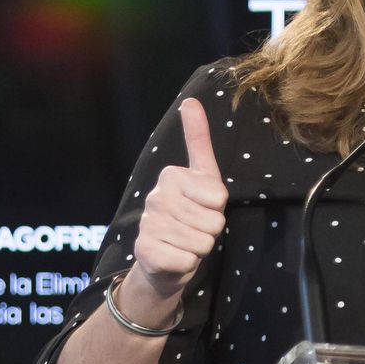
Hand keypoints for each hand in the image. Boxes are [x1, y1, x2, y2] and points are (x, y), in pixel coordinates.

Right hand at [129, 97, 228, 305]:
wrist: (165, 261)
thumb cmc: (190, 216)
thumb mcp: (202, 177)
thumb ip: (199, 141)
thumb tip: (191, 99)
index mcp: (171, 175)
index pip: (218, 198)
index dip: (217, 209)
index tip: (203, 208)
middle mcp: (156, 196)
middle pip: (213, 222)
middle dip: (210, 232)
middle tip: (193, 230)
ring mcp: (148, 224)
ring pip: (202, 242)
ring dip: (199, 249)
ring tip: (185, 243)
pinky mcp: (146, 251)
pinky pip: (187, 260)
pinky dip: (187, 264)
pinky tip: (175, 257)